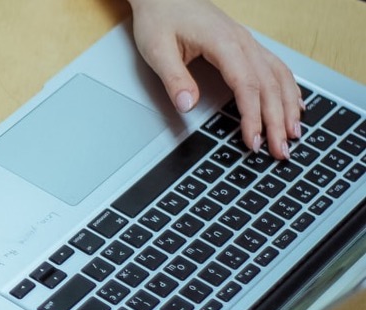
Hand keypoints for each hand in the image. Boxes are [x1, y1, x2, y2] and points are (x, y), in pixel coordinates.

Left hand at [127, 0, 302, 159]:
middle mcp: (242, 41)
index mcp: (223, 42)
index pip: (247, 85)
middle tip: (281, 150)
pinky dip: (287, 88)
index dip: (253, 116)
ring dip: (288, 106)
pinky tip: (294, 104)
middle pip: (268, 85)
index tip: (253, 141)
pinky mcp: (244, 45)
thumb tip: (188, 105)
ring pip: (277, 76)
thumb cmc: (160, 17)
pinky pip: (274, 67)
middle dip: (277, 120)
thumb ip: (174, 79)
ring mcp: (247, 42)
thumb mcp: (157, 50)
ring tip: (293, 134)